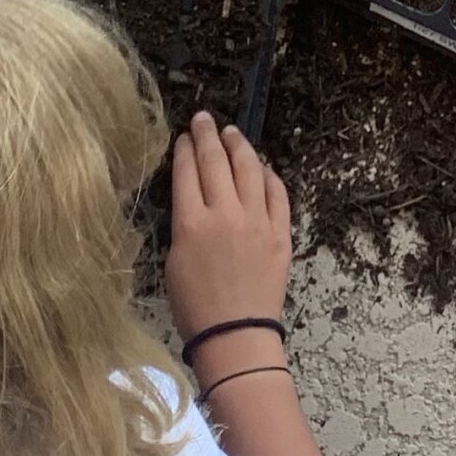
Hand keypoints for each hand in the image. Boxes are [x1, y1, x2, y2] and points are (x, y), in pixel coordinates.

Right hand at [166, 113, 292, 380]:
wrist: (236, 336)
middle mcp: (225, 214)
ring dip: (239, 146)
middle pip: (216, 161)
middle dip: (208, 135)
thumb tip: (193, 198)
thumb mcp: (174, 263)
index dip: (184, 149)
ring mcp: (257, 221)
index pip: (187, 171)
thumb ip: (184, 224)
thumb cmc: (196, 308)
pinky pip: (277, 193)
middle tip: (204, 119)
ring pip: (249, 169)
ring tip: (232, 133)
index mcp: (191, 223)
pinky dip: (268, 175)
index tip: (183, 135)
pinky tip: (262, 166)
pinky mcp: (281, 233)